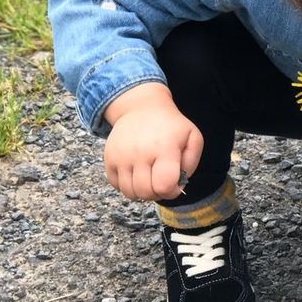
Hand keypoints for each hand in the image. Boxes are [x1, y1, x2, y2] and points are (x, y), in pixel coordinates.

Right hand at [103, 82, 202, 200]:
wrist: (141, 108)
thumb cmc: (170, 126)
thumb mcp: (192, 137)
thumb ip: (191, 164)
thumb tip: (178, 185)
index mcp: (164, 148)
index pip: (164, 185)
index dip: (172, 191)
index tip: (174, 183)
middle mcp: (140, 153)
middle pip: (146, 193)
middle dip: (157, 193)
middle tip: (161, 181)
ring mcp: (122, 156)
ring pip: (130, 193)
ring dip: (142, 192)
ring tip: (149, 178)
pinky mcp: (109, 158)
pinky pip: (116, 186)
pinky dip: (127, 186)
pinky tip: (136, 174)